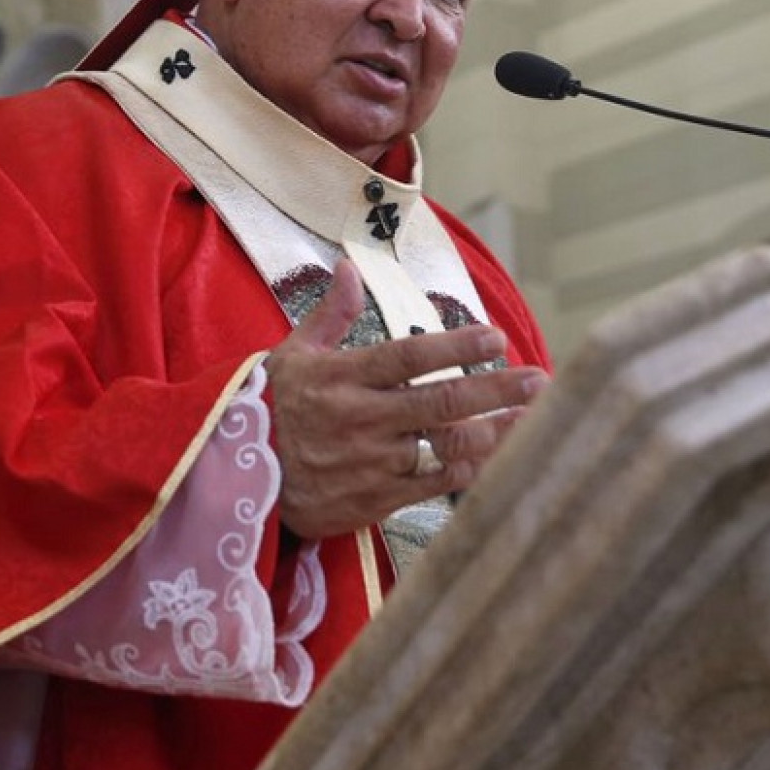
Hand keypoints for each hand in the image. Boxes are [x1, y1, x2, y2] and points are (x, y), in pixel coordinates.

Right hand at [267, 260, 548, 540]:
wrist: (231, 480)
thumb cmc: (266, 409)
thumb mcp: (289, 355)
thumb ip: (330, 315)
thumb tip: (350, 268)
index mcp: (340, 378)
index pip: (408, 357)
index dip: (455, 347)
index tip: (495, 337)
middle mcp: (360, 420)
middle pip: (441, 401)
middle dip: (496, 390)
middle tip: (538, 379)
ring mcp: (370, 463)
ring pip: (445, 447)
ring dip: (494, 433)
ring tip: (532, 419)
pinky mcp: (374, 501)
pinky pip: (432, 486)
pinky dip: (467, 471)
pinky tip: (496, 457)